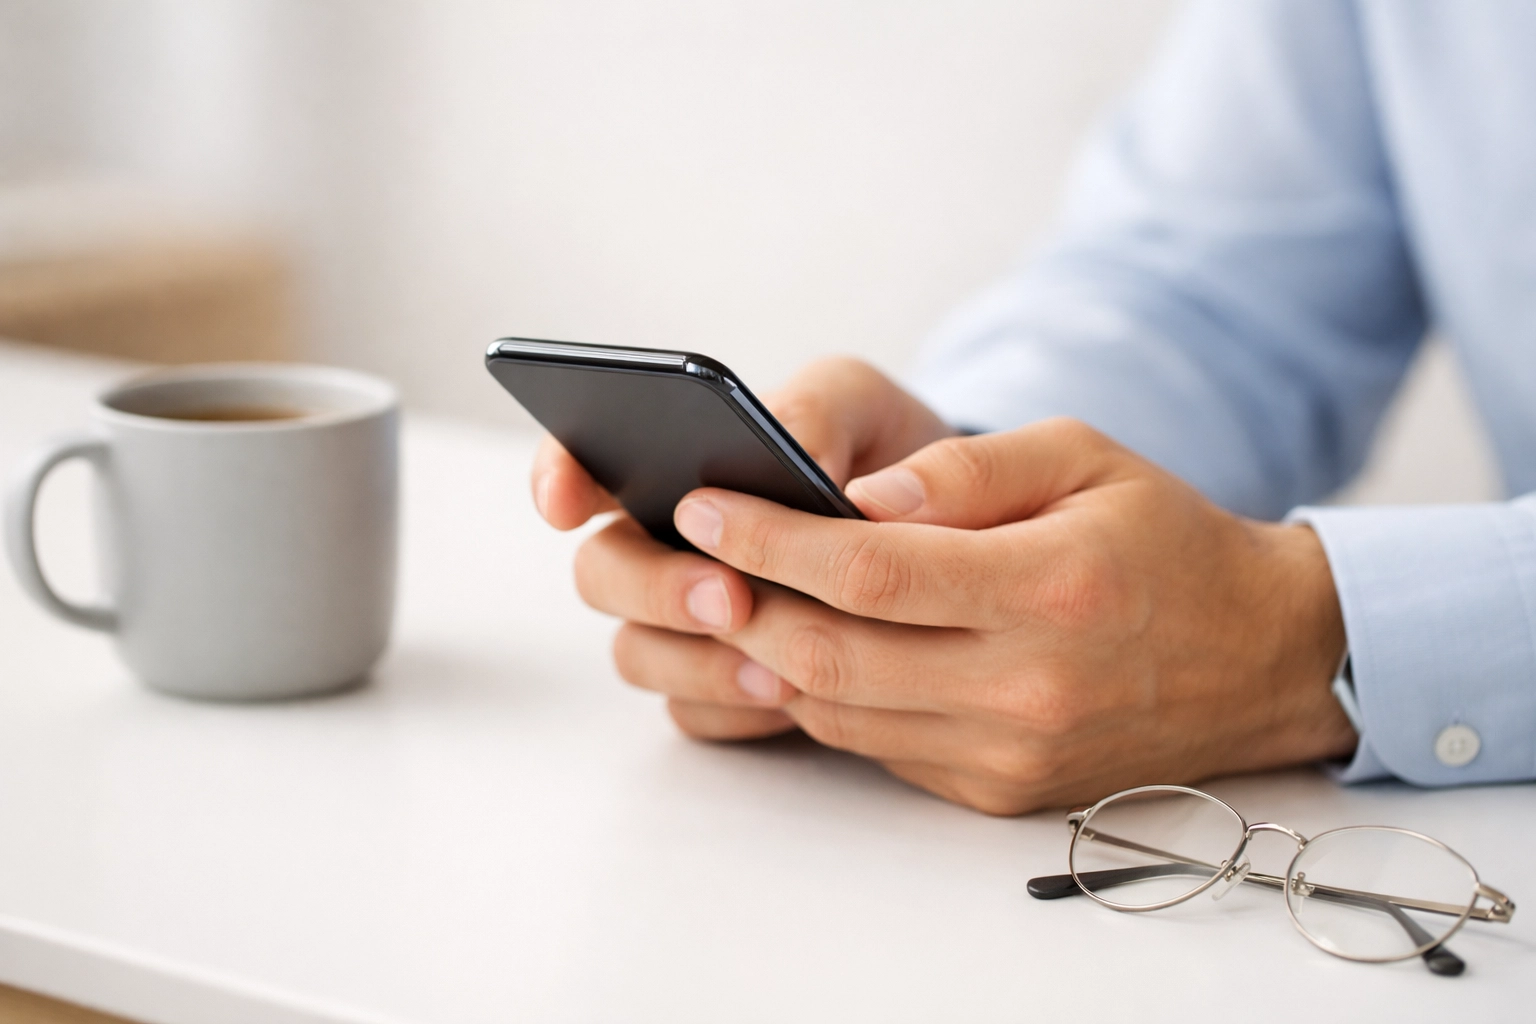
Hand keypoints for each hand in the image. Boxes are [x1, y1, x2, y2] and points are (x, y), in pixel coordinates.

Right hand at [531, 357, 955, 737]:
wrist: (944, 537)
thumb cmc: (879, 452)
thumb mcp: (857, 402)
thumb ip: (816, 408)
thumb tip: (794, 458)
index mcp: (668, 461)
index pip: (578, 461)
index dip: (555, 477)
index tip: (565, 503)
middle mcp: (658, 543)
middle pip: (601, 572)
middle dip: (654, 588)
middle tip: (730, 595)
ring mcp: (680, 621)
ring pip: (638, 653)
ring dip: (698, 663)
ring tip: (779, 667)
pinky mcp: (718, 686)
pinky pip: (694, 712)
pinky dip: (735, 708)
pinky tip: (792, 700)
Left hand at [599, 417, 1355, 814]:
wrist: (1257, 656)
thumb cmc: (1164, 539)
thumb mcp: (1083, 456)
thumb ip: (967, 469)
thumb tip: (858, 496)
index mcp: (1047, 590)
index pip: (868, 570)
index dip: (767, 537)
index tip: (700, 505)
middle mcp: (1024, 688)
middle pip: (828, 656)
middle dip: (737, 604)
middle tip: (688, 558)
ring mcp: (1006, 753)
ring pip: (835, 710)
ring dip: (764, 656)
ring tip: (729, 595)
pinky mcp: (995, 791)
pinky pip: (871, 743)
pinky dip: (821, 695)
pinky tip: (804, 645)